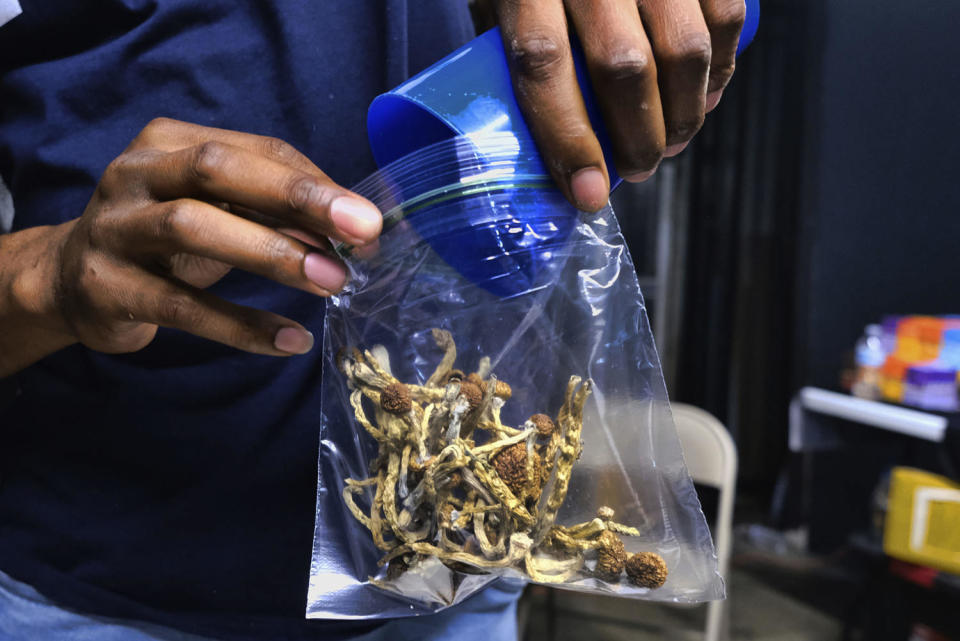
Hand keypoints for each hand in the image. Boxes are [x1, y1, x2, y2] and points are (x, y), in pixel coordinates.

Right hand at [45, 118, 380, 357]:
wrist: (70, 282)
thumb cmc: (164, 239)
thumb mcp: (216, 211)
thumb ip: (273, 213)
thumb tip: (352, 235)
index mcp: (170, 142)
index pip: (257, 149)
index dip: (316, 184)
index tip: (368, 221)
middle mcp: (136, 173)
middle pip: (219, 171)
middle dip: (297, 198)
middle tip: (362, 231)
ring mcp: (114, 227)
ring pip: (193, 227)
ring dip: (272, 254)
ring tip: (332, 281)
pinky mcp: (105, 286)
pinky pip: (180, 306)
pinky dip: (239, 324)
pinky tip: (289, 340)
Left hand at [493, 0, 745, 210]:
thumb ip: (514, 50)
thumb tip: (542, 138)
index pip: (543, 62)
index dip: (567, 137)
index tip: (588, 193)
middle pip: (623, 67)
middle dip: (637, 139)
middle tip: (637, 170)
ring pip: (684, 49)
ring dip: (683, 115)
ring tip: (671, 143)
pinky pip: (724, 16)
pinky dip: (720, 70)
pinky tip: (704, 98)